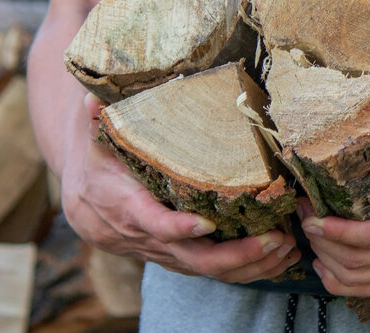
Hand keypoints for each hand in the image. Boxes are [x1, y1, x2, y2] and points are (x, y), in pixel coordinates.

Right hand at [60, 94, 300, 282]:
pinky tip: (276, 258)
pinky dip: (245, 271)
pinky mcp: (176, 258)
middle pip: (192, 258)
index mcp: (128, 207)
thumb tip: (93, 96)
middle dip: (235, 254)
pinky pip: (212, 273)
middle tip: (274, 239)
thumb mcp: (94, 138)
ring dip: (248, 265)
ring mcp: (164, 252)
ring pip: (206, 271)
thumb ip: (98, 118)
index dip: (179, 228)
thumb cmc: (96, 162)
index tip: (208, 224)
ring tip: (286, 247)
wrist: (84, 203)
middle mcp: (147, 238)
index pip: (154, 224)